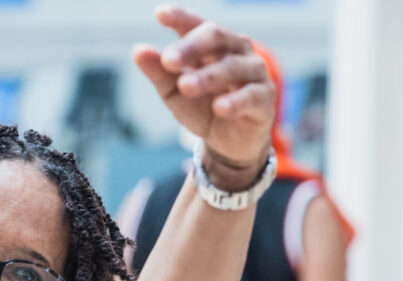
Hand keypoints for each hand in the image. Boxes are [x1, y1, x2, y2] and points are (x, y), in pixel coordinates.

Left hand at [133, 6, 274, 189]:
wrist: (228, 143)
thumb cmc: (202, 108)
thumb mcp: (174, 92)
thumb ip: (159, 72)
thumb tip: (138, 51)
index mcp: (212, 44)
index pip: (196, 25)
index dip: (181, 18)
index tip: (160, 14)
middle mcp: (236, 50)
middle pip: (216, 38)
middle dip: (191, 47)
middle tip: (168, 60)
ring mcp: (254, 72)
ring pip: (231, 67)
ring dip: (207, 76)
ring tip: (186, 86)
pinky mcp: (264, 98)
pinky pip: (251, 95)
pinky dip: (234, 101)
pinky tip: (219, 107)